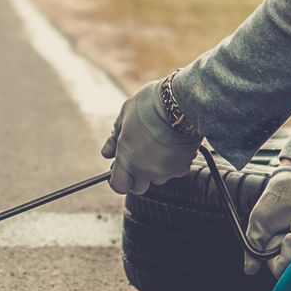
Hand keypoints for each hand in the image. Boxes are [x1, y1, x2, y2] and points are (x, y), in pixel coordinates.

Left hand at [101, 78, 199, 194]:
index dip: (117, 180)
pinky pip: (174, 170)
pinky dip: (171, 162)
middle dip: (136, 176)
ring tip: (157, 146)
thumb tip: (107, 152)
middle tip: (137, 158)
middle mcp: (146, 171)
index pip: (119, 185)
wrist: (181, 102)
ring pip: (157, 178)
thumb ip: (114, 139)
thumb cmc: (149, 106)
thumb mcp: (124, 116)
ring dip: (155, 168)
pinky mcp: (182, 166)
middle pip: (138, 187)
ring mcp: (165, 171)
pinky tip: (171, 146)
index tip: (118, 171)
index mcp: (127, 160)